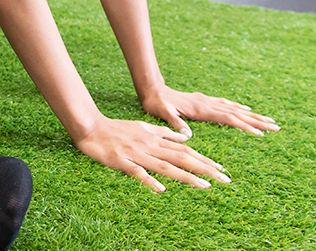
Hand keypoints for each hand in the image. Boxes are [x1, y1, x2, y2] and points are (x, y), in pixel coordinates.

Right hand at [75, 116, 229, 191]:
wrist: (91, 127)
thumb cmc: (116, 128)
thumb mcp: (143, 126)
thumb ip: (164, 132)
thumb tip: (183, 137)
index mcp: (156, 138)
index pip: (185, 150)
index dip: (203, 159)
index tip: (220, 168)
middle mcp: (150, 146)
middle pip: (181, 158)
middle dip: (204, 168)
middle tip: (224, 179)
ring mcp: (137, 154)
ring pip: (165, 166)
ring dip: (186, 176)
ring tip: (204, 185)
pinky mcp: (122, 162)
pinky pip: (138, 173)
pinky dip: (150, 181)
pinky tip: (161, 190)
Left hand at [140, 85, 279, 137]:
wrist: (152, 89)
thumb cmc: (156, 103)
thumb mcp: (162, 113)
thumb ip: (175, 123)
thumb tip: (187, 135)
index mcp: (201, 109)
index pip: (228, 118)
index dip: (244, 126)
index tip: (260, 134)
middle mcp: (207, 104)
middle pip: (237, 113)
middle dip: (257, 120)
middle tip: (276, 127)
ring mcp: (206, 101)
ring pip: (233, 108)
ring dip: (251, 114)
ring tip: (267, 120)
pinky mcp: (203, 101)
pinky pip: (225, 105)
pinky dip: (237, 108)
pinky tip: (244, 110)